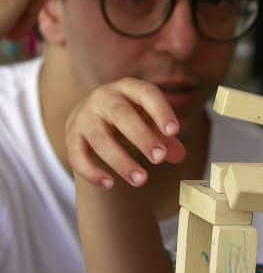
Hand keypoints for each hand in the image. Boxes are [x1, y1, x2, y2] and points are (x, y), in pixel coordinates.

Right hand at [65, 79, 186, 187]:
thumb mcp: (150, 123)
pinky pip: (78, 155)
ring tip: (141, 180)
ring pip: (100, 138)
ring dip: (121, 160)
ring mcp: (84, 116)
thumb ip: (166, 138)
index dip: (160, 111)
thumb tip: (179, 155)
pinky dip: (92, 171)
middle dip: (142, 137)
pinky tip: (109, 184)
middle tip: (159, 158)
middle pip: (121, 115)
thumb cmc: (131, 119)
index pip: (146, 94)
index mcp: (129, 88)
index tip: (174, 131)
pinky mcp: (72, 137)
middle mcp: (104, 97)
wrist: (93, 118)